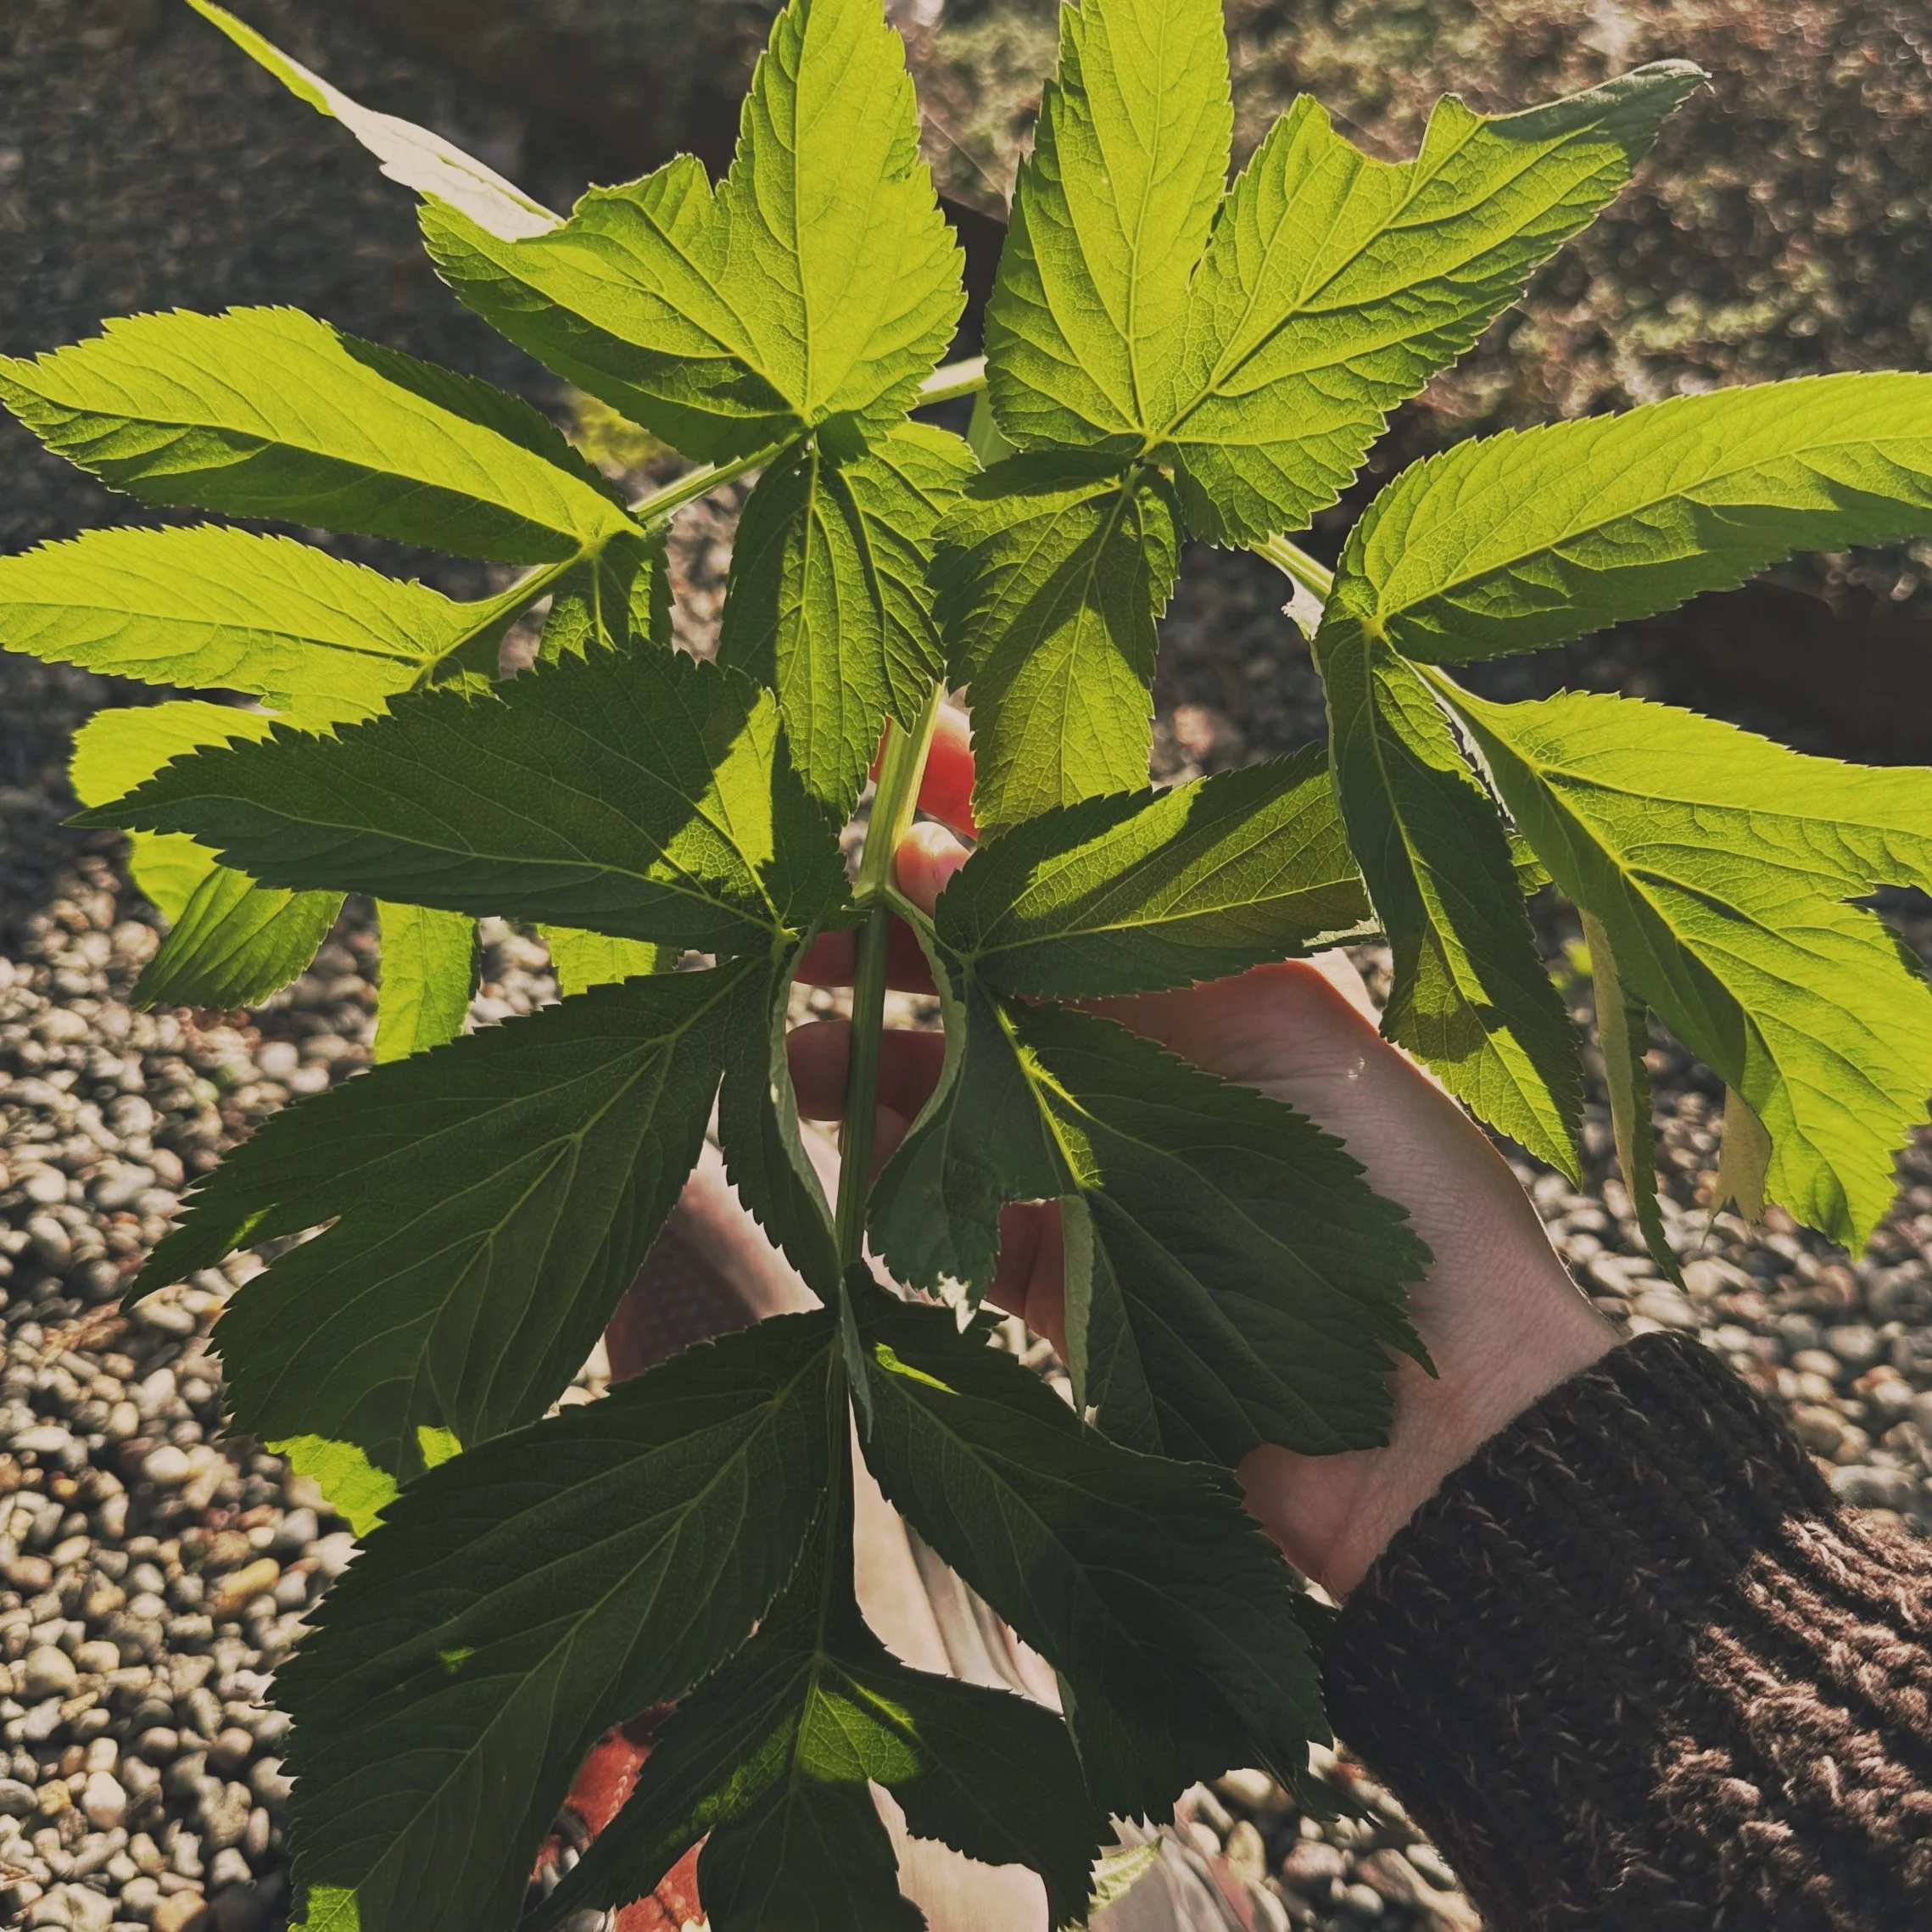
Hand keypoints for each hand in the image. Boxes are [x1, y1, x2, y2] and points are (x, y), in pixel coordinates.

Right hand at [790, 709, 1612, 1598]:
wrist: (1443, 1419)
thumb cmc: (1393, 1178)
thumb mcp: (1267, 1009)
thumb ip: (1097, 929)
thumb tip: (935, 843)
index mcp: (1198, 974)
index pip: (1060, 868)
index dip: (974, 807)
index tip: (879, 754)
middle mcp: (1137, 1058)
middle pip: (980, 978)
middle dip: (882, 940)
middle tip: (783, 918)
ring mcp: (1090, 1167)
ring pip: (946, 1088)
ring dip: (861, 1054)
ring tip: (785, 1043)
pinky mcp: (1058, 1275)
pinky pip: (948, 1208)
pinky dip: (888, 1174)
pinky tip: (830, 1144)